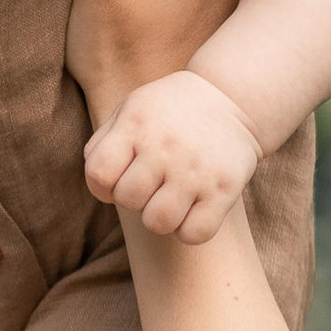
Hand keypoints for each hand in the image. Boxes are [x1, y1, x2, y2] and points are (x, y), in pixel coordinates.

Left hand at [83, 67, 262, 241]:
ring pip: (158, 223)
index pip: (99, 173)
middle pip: (128, 200)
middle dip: (134, 198)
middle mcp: (165, 147)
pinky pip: (195, 233)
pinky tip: (193, 209)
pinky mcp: (224, 188)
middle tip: (152, 184)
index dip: (102, 185)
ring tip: (171, 198)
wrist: (232, 97)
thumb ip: (104, 142)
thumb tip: (98, 181)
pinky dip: (190, 230)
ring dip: (160, 217)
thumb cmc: (169, 111)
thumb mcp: (131, 109)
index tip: (119, 179)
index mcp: (136, 124)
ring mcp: (196, 169)